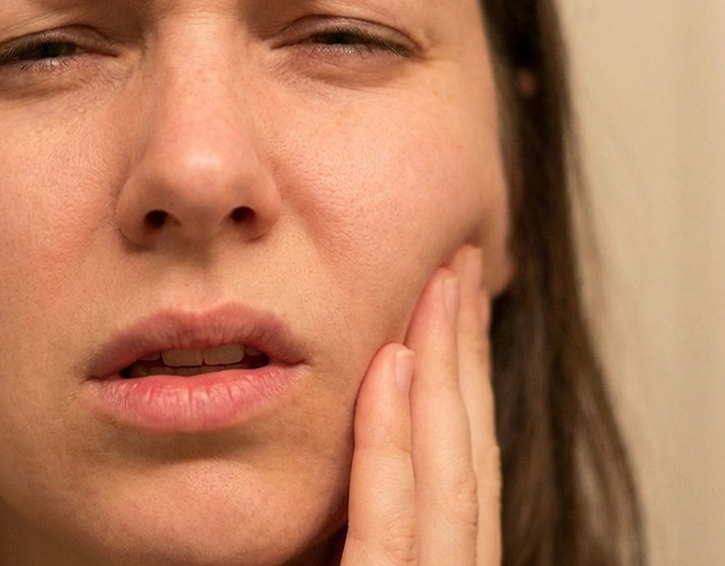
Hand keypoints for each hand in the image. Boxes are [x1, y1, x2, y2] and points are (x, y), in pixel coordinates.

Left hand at [340, 246, 499, 564]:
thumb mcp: (329, 553)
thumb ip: (346, 506)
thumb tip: (354, 411)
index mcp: (438, 559)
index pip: (467, 459)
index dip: (467, 373)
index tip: (460, 300)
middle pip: (470, 451)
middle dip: (467, 351)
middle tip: (462, 263)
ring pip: (449, 476)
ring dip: (444, 371)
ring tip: (441, 282)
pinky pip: (388, 524)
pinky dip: (391, 442)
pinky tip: (393, 364)